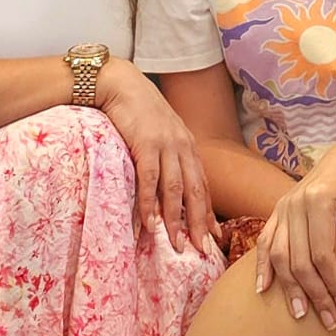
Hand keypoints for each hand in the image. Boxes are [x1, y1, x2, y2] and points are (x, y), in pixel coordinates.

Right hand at [96, 61, 214, 253]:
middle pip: (195, 191)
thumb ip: (168, 156)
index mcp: (188, 146)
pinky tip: (151, 223)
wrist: (121, 85)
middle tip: (203, 250)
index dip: (208, 212)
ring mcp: (166, 145)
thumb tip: (166, 186)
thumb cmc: (138, 111)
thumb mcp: (161, 134)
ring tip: (177, 246)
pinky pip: (150, 180)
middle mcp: (182, 146)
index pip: (202, 184)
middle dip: (200, 223)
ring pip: (175, 190)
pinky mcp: (146, 144)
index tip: (214, 236)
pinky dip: (151, 204)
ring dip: (176, 221)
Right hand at [253, 133, 335, 327]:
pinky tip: (263, 289)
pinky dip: (262, 266)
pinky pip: (265, 240)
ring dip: (288, 287)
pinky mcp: (279, 208)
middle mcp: (295, 202)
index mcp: (319, 199)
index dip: (331, 284)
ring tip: (300, 313)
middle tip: (327, 319)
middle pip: (298, 259)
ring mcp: (283, 205)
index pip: (321, 254)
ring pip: (279, 254)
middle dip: (312, 292)